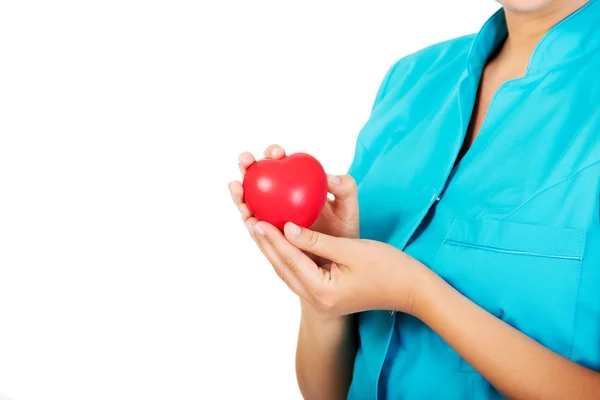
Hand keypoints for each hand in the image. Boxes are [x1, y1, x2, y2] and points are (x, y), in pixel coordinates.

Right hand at [228, 144, 358, 240]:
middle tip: (246, 161)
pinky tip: (249, 218)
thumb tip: (329, 177)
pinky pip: (257, 228)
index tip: (278, 154)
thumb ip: (345, 189)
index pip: (280, 163)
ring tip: (236, 187)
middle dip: (247, 167)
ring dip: (240, 194)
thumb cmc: (343, 230)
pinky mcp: (268, 237)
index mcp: (294, 183)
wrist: (337, 260)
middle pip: (258, 179)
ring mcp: (270, 218)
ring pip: (251, 203)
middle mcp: (278, 199)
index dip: (274, 153)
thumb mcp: (349, 208)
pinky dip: (250, 222)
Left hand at [248, 220, 430, 316]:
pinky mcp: (326, 295)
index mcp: (323, 291)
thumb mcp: (352, 250)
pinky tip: (281, 242)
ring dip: (273, 251)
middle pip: (283, 268)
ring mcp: (321, 300)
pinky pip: (299, 273)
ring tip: (259, 229)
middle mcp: (317, 300)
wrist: (412, 292)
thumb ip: (317, 240)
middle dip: (266, 244)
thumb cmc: (389, 269)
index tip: (257, 219)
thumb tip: (288, 227)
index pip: (290, 260)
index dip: (272, 238)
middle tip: (250, 221)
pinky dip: (288, 257)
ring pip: (288, 272)